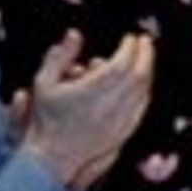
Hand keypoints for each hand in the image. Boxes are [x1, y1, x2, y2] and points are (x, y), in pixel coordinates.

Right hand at [19, 32, 155, 189]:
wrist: (52, 156)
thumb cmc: (46, 119)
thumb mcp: (44, 83)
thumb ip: (60, 56)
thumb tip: (74, 34)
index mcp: (91, 92)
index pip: (121, 63)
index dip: (129, 47)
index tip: (130, 38)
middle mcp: (109, 106)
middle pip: (139, 74)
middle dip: (145, 54)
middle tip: (145, 41)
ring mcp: (120, 120)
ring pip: (144, 90)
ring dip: (147, 70)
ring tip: (145, 58)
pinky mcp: (125, 131)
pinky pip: (142, 106)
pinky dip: (145, 90)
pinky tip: (142, 82)